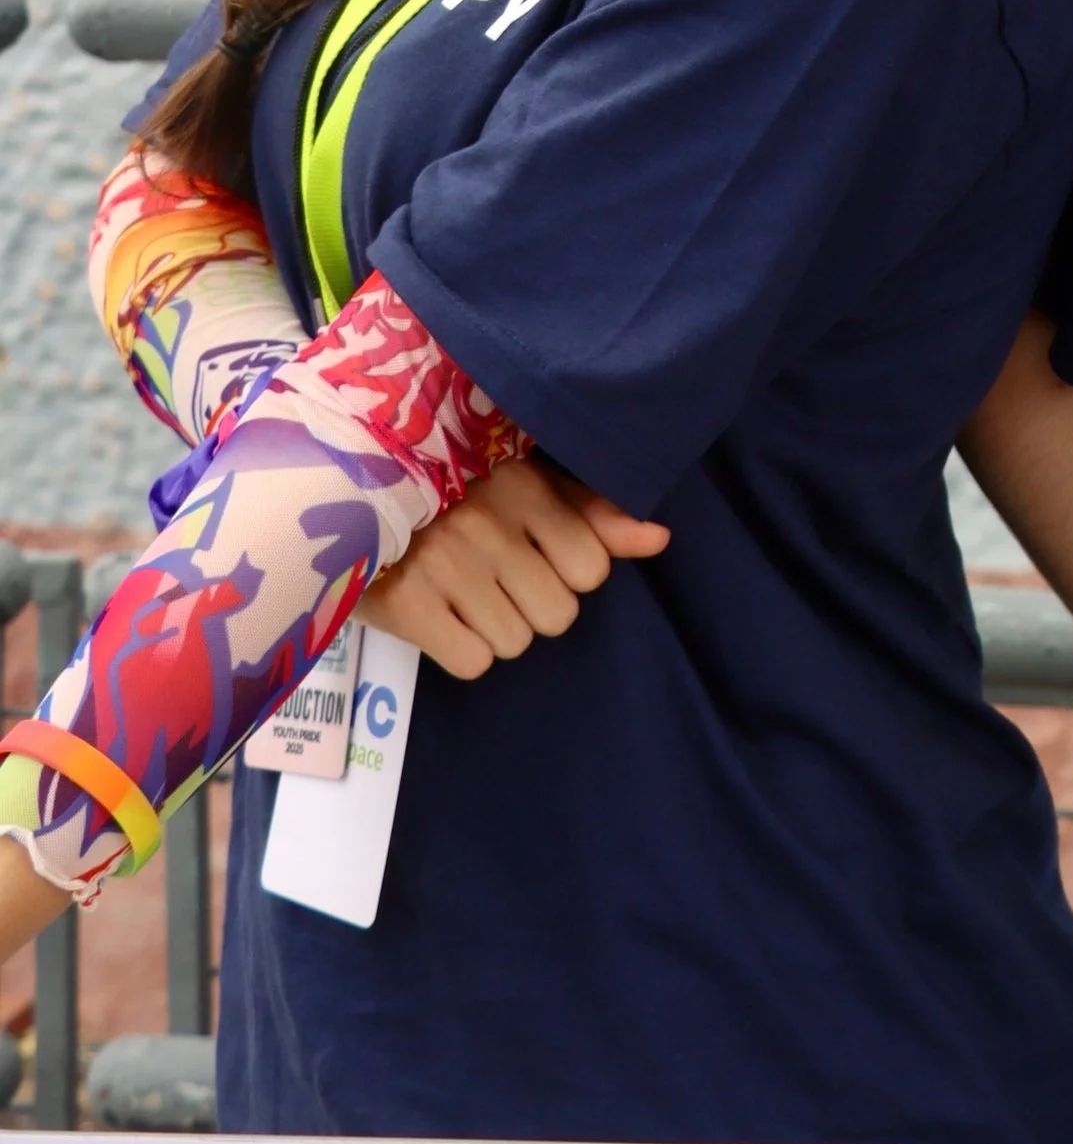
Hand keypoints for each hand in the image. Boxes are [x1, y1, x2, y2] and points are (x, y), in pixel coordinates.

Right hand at [358, 456, 669, 679]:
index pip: (592, 568)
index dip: (570, 572)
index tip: (537, 553)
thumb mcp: (524, 481)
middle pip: (558, 615)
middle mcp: (489, 528)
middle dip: (533, 604)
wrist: (341, 492)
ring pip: (517, 642)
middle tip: (496, 576)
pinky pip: (473, 662)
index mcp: (523, 490)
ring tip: (463, 590)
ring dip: (496, 627)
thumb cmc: (449, 487)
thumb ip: (594, 512)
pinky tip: (442, 614)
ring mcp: (445, 568)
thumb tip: (660, 539)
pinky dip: (461, 648)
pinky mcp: (405, 606)